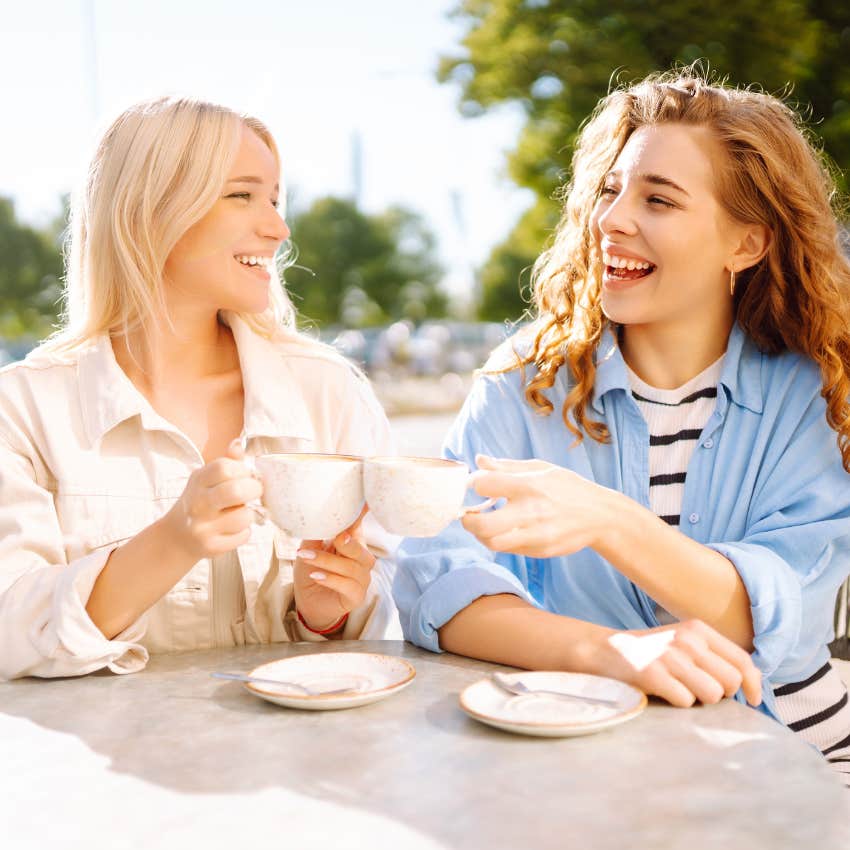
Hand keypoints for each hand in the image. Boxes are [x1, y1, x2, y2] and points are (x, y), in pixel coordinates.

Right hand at [164, 438, 261, 560]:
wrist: (176, 537)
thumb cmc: (199, 502)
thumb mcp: (206, 479)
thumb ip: (226, 462)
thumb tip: (238, 443)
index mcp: (198, 481)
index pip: (225, 467)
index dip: (243, 470)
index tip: (246, 475)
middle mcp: (198, 503)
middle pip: (236, 491)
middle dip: (254, 490)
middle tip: (254, 492)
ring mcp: (203, 526)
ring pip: (244, 516)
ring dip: (249, 514)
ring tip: (238, 513)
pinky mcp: (211, 547)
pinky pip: (243, 536)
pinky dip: (244, 532)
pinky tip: (232, 529)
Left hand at [293, 507, 376, 632]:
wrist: (309, 602)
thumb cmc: (312, 571)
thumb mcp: (310, 549)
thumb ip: (316, 534)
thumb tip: (314, 514)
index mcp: (353, 543)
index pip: (358, 526)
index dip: (362, 514)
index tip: (364, 502)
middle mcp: (362, 560)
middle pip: (360, 549)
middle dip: (347, 543)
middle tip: (334, 537)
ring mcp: (361, 579)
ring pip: (351, 568)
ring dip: (327, 562)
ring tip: (306, 557)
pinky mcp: (356, 596)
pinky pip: (348, 586)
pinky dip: (331, 580)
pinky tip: (316, 576)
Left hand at [462, 454, 612, 557]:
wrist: (601, 516)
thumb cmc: (567, 487)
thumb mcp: (540, 469)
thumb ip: (506, 466)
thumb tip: (478, 460)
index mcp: (529, 485)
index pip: (485, 485)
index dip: (474, 485)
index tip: (477, 486)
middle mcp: (531, 511)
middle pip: (483, 524)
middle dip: (468, 520)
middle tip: (468, 515)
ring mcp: (536, 534)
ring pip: (493, 543)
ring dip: (481, 535)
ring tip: (483, 525)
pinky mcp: (540, 550)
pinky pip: (509, 549)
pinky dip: (499, 541)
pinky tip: (503, 531)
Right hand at [595, 619, 761, 706]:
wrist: (603, 649)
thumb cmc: (649, 652)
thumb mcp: (683, 642)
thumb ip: (714, 656)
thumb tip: (749, 684)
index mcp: (698, 629)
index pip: (742, 659)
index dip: (753, 684)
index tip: (753, 700)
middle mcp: (687, 639)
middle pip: (731, 681)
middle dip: (722, 694)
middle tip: (700, 691)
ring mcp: (670, 656)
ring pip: (712, 695)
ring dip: (699, 700)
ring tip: (679, 690)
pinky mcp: (653, 674)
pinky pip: (686, 702)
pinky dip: (678, 703)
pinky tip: (662, 692)